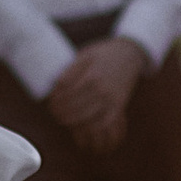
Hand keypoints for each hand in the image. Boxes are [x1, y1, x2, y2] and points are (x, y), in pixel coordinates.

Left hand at [45, 34, 147, 151]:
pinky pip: (104, 123)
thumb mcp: (86, 55)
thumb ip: (70, 69)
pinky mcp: (119, 105)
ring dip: (71, 120)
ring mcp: (111, 99)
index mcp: (91, 76)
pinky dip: (91, 127)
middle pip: (74, 107)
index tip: (50, 101)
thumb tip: (54, 84)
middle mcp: (102, 89)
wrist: (130, 54)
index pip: (67, 92)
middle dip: (60, 111)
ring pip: (86, 117)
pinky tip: (81, 125)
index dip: (56, 98)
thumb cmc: (104, 53)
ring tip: (62, 119)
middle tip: (53, 111)